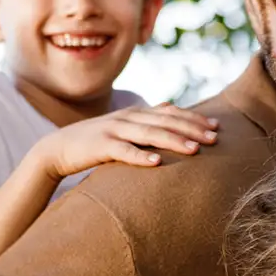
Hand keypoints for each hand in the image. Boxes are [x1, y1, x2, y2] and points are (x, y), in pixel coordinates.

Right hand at [30, 103, 218, 181]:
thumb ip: (147, 122)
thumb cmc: (97, 141)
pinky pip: (123, 152)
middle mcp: (128, 118)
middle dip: (192, 129)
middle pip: (165, 122)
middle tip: (214, 139)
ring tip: (194, 150)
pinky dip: (140, 156)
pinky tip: (157, 162)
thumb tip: (172, 115)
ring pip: (149, 134)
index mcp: (136, 113)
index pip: (171, 113)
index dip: (194, 118)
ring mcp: (114, 130)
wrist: (59, 147)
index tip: (216, 127)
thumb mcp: (124, 128)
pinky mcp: (100, 146)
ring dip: (173, 141)